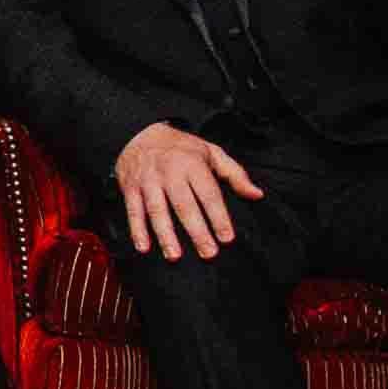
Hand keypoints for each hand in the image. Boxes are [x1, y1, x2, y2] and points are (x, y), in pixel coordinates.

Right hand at [108, 121, 264, 262]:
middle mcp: (169, 172)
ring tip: (175, 256)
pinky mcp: (130, 188)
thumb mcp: (211, 153)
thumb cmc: (181, 148)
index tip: (227, 238)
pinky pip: (133, 211)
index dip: (218, 217)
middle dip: (196, 231)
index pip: (208, 194)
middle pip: (184, 205)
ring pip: (157, 210)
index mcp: (192, 164)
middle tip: (208, 253)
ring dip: (165, 234)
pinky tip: (144, 247)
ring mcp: (148, 180)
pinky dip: (137, 230)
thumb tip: (257, 194)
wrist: (139, 132)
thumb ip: (235, 174)